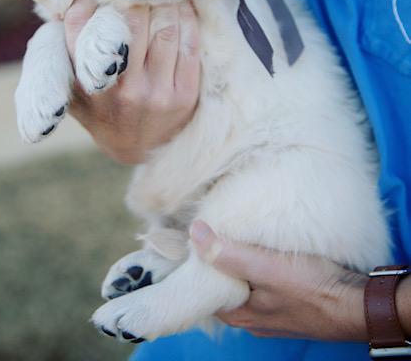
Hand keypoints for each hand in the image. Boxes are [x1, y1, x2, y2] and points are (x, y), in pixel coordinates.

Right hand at [64, 0, 200, 163]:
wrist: (136, 146)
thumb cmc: (101, 103)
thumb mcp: (74, 82)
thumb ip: (70, 46)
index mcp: (82, 81)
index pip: (79, 22)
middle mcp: (115, 88)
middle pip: (130, 19)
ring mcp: (152, 93)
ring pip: (165, 27)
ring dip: (168, 2)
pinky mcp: (183, 97)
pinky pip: (189, 44)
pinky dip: (189, 19)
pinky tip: (184, 8)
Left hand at [190, 220, 368, 340]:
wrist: (358, 304)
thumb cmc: (312, 288)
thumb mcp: (265, 268)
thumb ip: (228, 254)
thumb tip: (194, 232)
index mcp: (240, 314)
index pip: (202, 289)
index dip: (193, 264)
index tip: (187, 239)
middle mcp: (252, 318)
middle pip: (222, 285)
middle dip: (215, 261)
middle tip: (209, 229)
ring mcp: (272, 311)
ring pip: (244, 284)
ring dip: (238, 262)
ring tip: (232, 233)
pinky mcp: (289, 300)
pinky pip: (264, 283)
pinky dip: (258, 266)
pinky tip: (262, 249)